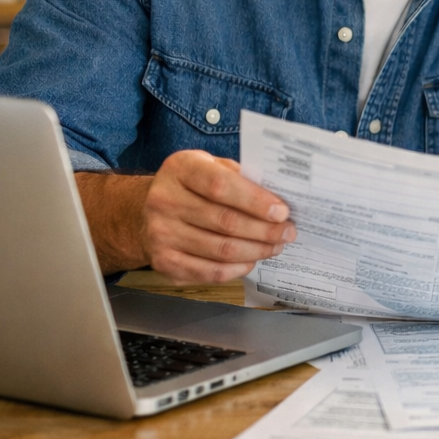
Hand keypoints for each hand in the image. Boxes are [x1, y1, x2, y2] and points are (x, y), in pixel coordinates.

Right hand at [139, 150, 295, 282]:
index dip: (255, 201)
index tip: (282, 212)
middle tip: (288, 232)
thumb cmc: (194, 185)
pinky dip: (237, 269)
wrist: (150, 209)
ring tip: (276, 246)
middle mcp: (164, 201)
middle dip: (265, 230)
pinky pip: (209, 272)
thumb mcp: (212, 166)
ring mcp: (160, 234)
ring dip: (257, 250)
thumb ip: (241, 176)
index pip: (221, 186)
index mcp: (180, 169)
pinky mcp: (163, 262)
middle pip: (225, 222)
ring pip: (221, 250)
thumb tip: (279, 199)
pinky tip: (252, 260)